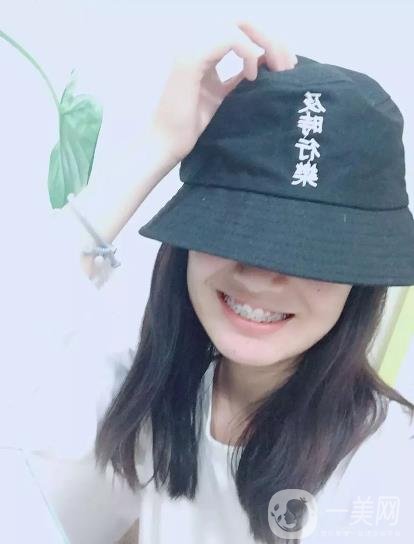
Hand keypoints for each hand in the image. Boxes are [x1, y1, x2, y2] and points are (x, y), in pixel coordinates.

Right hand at [150, 18, 296, 163]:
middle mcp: (197, 43)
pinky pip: (229, 39)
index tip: (286, 68)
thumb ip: (240, 79)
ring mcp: (192, 47)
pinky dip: (248, 54)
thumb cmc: (191, 127)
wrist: (166, 144)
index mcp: (205, 51)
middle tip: (289, 67)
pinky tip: (253, 77)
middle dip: (273, 40)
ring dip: (266, 43)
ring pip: (239, 25)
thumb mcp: (225, 98)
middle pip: (245, 21)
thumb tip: (268, 66)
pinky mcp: (191, 59)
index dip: (268, 42)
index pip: (242, 30)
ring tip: (277, 70)